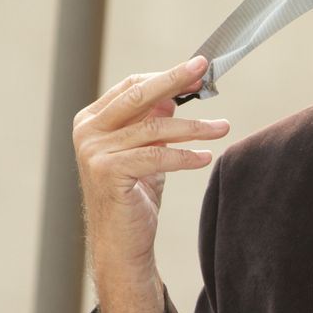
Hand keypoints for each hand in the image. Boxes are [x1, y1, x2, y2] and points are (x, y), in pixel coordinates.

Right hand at [72, 56, 229, 312]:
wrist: (120, 243)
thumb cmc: (135, 194)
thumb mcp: (146, 150)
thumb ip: (154, 120)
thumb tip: (178, 92)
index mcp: (93, 120)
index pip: (132, 86)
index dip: (167, 76)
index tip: (198, 70)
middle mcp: (88, 131)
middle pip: (138, 95)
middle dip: (175, 79)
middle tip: (204, 70)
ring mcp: (94, 151)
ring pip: (155, 128)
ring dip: (195, 126)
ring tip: (224, 127)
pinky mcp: (108, 172)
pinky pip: (157, 156)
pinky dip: (186, 155)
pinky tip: (207, 157)